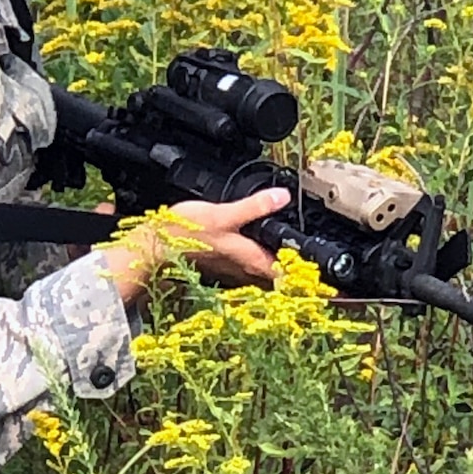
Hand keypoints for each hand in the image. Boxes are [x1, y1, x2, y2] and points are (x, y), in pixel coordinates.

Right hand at [100, 187, 291, 304]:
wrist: (152, 246)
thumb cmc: (184, 234)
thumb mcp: (222, 214)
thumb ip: (254, 207)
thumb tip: (282, 197)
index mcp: (249, 259)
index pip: (286, 273)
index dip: (304, 274)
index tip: (320, 275)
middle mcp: (242, 269)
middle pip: (275, 276)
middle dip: (292, 271)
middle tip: (309, 266)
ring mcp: (229, 269)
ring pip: (259, 273)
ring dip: (273, 267)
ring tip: (288, 257)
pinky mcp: (217, 263)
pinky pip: (243, 267)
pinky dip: (252, 259)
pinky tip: (252, 249)